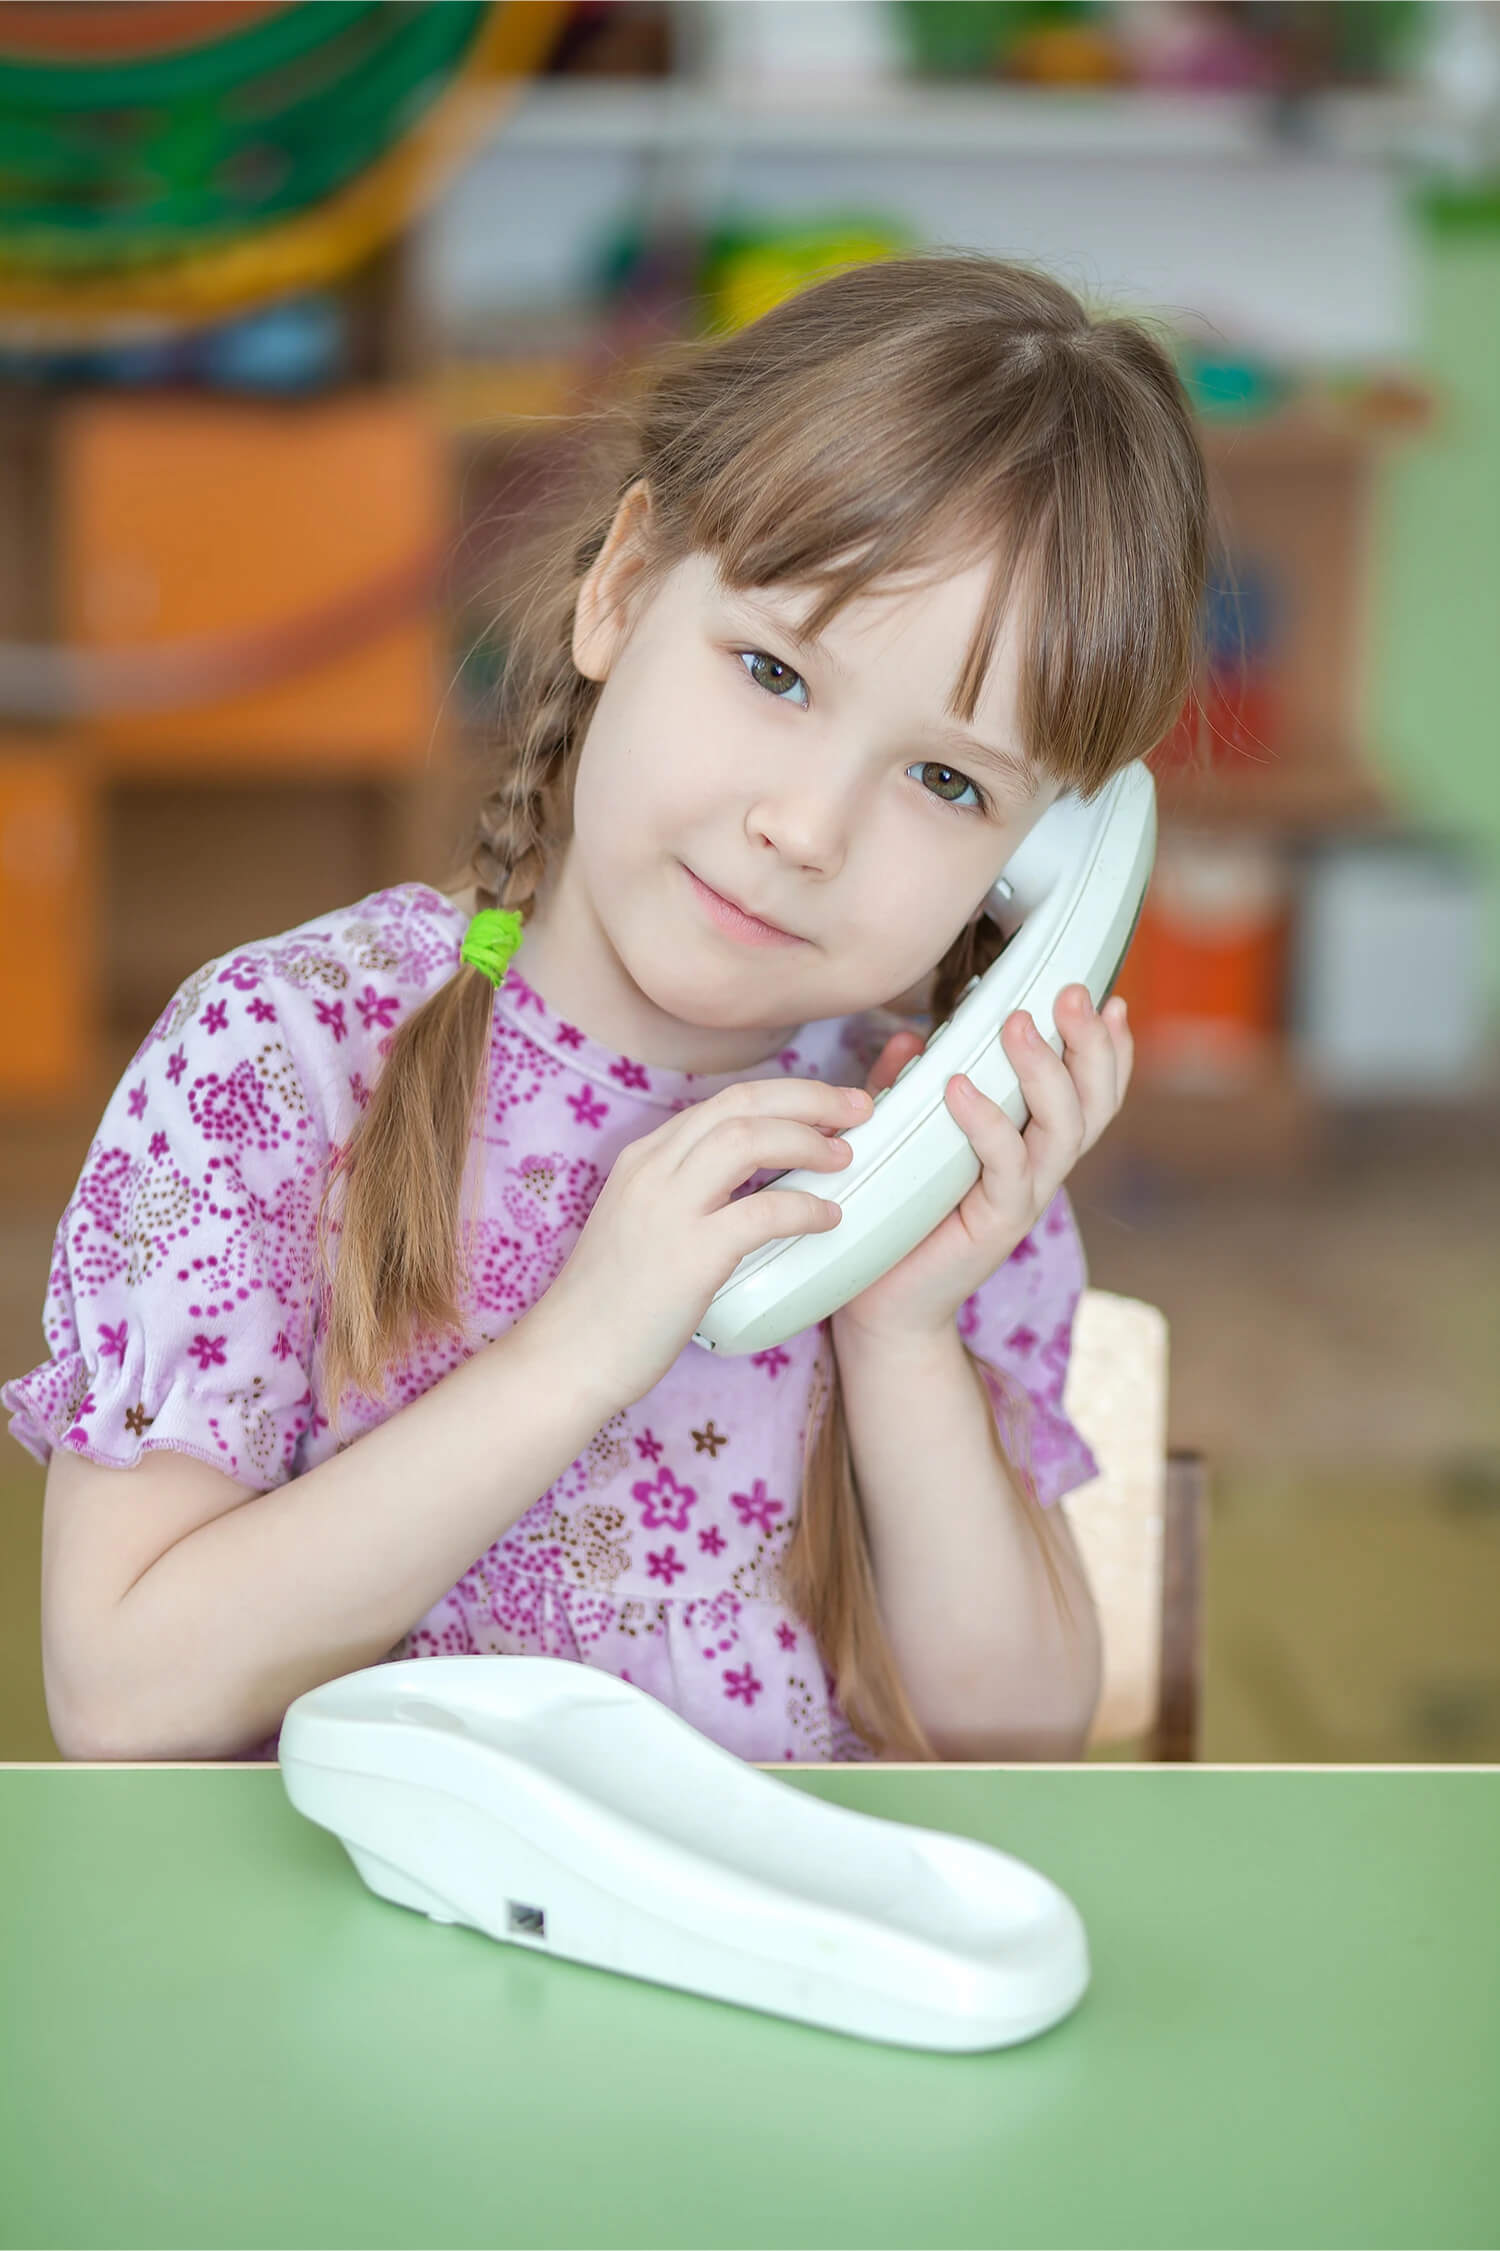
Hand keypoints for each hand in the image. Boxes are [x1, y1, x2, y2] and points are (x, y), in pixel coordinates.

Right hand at [530, 1074, 871, 1408]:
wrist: (569, 1355)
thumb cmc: (612, 1302)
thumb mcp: (641, 1223)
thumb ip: (685, 1195)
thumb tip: (749, 1187)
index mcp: (644, 1158)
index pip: (725, 1101)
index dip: (786, 1095)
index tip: (827, 1106)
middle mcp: (652, 1170)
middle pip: (742, 1103)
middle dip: (809, 1097)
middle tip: (858, 1107)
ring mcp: (667, 1210)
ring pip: (748, 1139)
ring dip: (807, 1140)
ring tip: (845, 1156)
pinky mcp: (687, 1257)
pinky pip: (762, 1212)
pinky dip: (805, 1208)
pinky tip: (828, 1218)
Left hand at [831, 986, 1132, 1345]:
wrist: (883, 1303)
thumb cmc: (899, 1216)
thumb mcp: (904, 1137)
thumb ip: (908, 1088)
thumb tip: (907, 1038)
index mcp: (1032, 1144)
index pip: (1090, 1092)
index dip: (1109, 1049)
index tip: (1106, 997)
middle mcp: (1041, 1169)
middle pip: (1093, 1102)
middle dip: (1091, 1043)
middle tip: (1072, 991)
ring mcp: (1024, 1198)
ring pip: (1062, 1130)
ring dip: (1045, 1072)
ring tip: (1020, 1024)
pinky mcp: (996, 1225)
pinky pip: (1005, 1168)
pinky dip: (987, 1123)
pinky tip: (960, 1087)